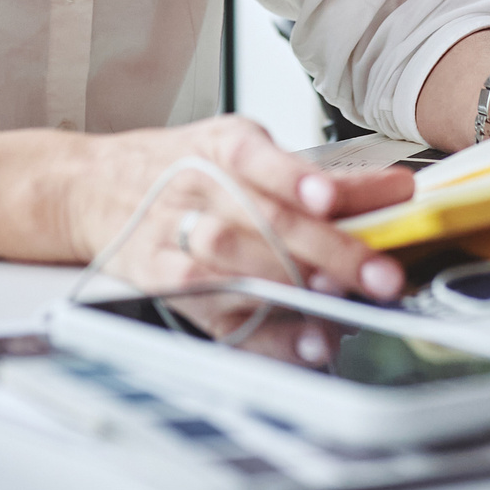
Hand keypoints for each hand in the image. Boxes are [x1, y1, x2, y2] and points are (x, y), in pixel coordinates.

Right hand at [64, 116, 415, 301]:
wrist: (92, 186)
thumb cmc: (181, 166)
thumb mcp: (244, 149)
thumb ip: (321, 176)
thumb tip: (396, 190)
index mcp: (221, 147)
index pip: (261, 159)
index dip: (296, 179)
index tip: (331, 198)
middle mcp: (197, 190)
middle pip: (262, 221)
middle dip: (326, 250)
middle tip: (379, 274)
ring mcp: (176, 240)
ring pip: (233, 267)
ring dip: (290, 290)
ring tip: (340, 306)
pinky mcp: (165, 283)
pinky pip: (215, 312)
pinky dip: (262, 333)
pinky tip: (302, 342)